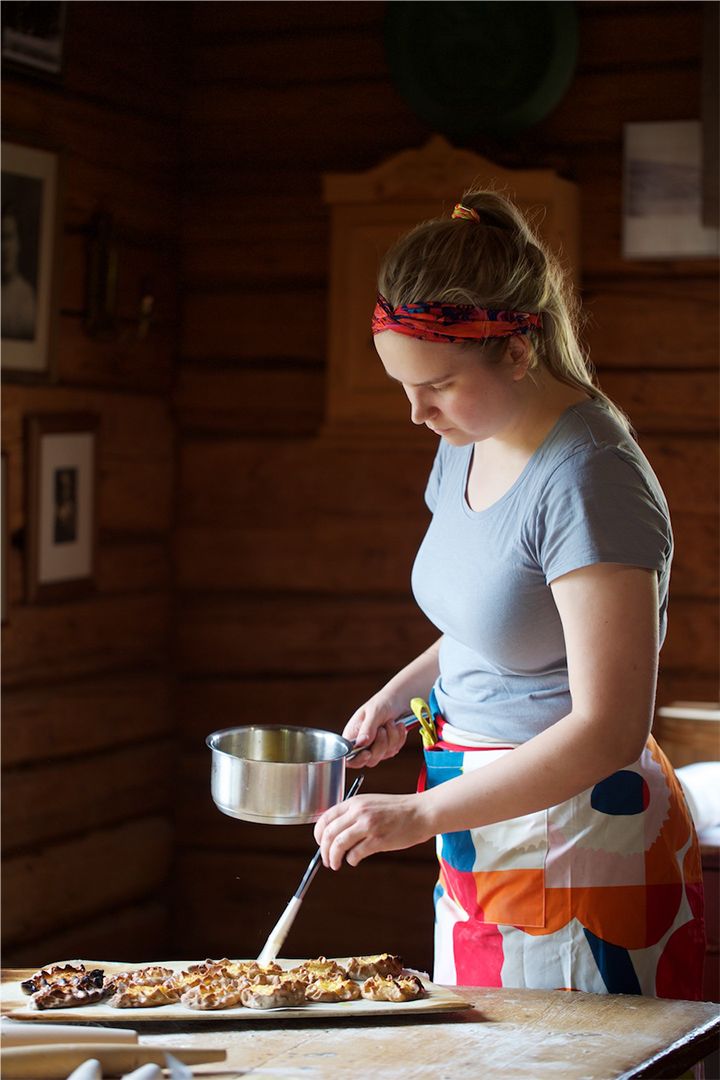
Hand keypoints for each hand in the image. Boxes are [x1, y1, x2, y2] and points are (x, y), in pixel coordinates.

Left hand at [313, 792, 432, 869]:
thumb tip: (334, 832)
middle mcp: (359, 812)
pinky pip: (355, 854)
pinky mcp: (378, 840)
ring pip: (338, 845)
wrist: (421, 812)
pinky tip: (354, 861)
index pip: (326, 818)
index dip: (318, 834)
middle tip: (327, 860)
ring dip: (333, 858)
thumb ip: (353, 814)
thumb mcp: (371, 803)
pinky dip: (351, 860)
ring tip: (336, 864)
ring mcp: (368, 826)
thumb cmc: (397, 810)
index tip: (320, 843)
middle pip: (328, 834)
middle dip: (324, 851)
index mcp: (355, 802)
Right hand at [342, 694, 409, 768]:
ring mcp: (376, 747)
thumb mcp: (374, 712)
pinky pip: (395, 749)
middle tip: (382, 728)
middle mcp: (363, 744)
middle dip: (380, 744)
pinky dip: (399, 737)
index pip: (349, 757)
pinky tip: (397, 726)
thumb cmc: (382, 702)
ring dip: (392, 737)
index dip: (357, 759)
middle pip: (370, 760)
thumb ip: (367, 728)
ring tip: (390, 722)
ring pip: (385, 755)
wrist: (398, 700)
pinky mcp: (388, 747)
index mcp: (352, 735)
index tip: (367, 752)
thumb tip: (361, 743)